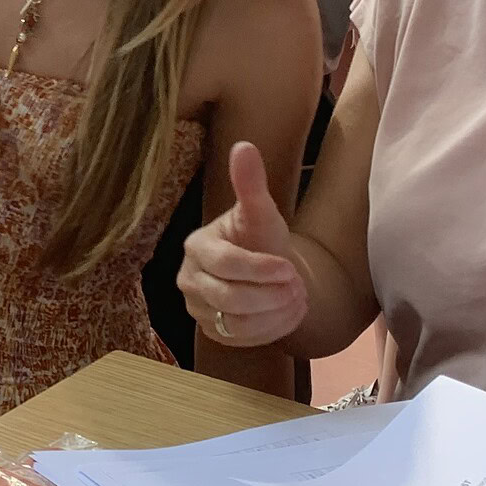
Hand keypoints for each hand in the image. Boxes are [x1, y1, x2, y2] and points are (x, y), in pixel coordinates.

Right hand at [177, 141, 306, 348]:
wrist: (268, 272)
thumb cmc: (261, 239)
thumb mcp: (261, 212)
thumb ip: (250, 184)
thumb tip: (243, 146)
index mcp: (197, 247)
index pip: (225, 264)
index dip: (260, 269)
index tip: (289, 268)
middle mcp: (189, 280)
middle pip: (229, 299)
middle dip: (270, 295)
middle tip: (297, 285)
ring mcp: (197, 310)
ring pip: (237, 323)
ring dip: (275, 313)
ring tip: (297, 298)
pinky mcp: (212, 333)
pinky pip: (242, 340)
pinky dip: (272, 329)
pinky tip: (288, 313)